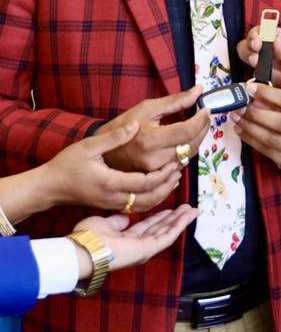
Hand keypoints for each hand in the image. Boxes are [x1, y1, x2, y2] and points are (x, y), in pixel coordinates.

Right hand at [39, 121, 182, 214]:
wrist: (50, 186)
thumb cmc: (67, 164)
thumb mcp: (89, 146)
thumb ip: (113, 137)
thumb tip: (134, 125)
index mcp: (110, 182)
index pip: (144, 183)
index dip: (162, 174)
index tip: (175, 161)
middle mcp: (113, 197)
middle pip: (149, 197)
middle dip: (167, 184)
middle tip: (180, 168)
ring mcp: (112, 204)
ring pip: (145, 205)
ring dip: (162, 192)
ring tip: (175, 175)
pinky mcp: (111, 205)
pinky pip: (137, 206)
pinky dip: (152, 198)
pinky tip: (160, 185)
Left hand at [72, 204, 197, 275]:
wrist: (84, 250)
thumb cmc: (89, 237)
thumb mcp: (103, 223)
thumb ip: (116, 221)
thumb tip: (126, 218)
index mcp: (125, 240)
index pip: (146, 227)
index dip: (158, 217)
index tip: (169, 207)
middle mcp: (137, 245)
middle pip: (160, 229)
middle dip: (174, 218)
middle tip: (187, 207)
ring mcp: (143, 249)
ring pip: (167, 232)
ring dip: (180, 220)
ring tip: (193, 209)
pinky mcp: (148, 249)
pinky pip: (167, 236)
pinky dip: (179, 225)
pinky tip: (188, 215)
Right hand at [95, 86, 209, 176]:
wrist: (102, 151)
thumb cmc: (123, 125)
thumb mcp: (147, 108)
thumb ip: (175, 101)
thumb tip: (198, 90)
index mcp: (151, 139)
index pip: (187, 130)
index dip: (201, 120)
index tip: (206, 109)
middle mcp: (153, 160)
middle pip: (191, 146)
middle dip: (202, 130)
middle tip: (204, 117)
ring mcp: (153, 173)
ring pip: (187, 158)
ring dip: (196, 142)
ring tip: (196, 127)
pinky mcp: (154, 180)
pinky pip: (178, 168)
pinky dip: (185, 154)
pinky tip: (185, 143)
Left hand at [230, 84, 280, 169]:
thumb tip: (257, 89)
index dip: (267, 93)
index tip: (250, 88)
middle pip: (278, 122)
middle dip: (255, 113)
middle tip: (240, 106)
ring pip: (269, 138)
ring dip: (248, 127)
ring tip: (236, 117)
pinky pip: (264, 150)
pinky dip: (249, 139)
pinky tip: (241, 130)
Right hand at [237, 27, 280, 112]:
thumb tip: (273, 41)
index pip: (259, 33)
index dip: (253, 37)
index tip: (256, 45)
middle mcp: (272, 56)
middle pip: (248, 52)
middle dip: (251, 57)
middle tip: (257, 62)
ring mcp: (272, 73)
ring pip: (257, 74)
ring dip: (273, 80)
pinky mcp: (274, 91)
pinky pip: (266, 92)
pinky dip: (279, 92)